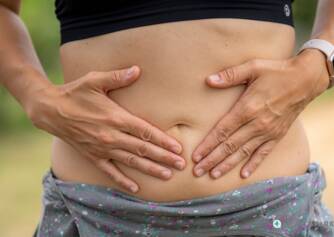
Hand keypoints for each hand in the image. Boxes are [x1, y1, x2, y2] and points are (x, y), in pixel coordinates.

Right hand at [27, 65, 184, 192]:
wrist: (50, 110)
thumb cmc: (74, 93)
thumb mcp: (95, 80)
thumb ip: (117, 77)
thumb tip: (137, 70)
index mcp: (115, 117)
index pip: (145, 132)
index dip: (163, 140)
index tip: (178, 148)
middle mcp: (111, 136)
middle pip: (143, 149)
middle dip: (164, 157)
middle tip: (181, 164)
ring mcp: (102, 148)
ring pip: (131, 162)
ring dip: (151, 169)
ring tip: (167, 175)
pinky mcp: (93, 156)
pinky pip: (110, 172)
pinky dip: (123, 181)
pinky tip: (136, 188)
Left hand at [192, 49, 329, 178]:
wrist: (306, 80)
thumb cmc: (277, 72)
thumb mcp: (253, 67)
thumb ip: (230, 75)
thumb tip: (208, 80)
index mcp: (247, 108)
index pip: (222, 131)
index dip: (208, 145)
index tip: (196, 156)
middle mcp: (256, 124)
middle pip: (229, 146)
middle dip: (212, 159)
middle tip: (198, 171)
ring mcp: (268, 132)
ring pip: (243, 153)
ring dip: (227, 165)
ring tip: (213, 175)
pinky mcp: (278, 135)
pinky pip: (263, 153)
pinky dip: (253, 164)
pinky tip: (243, 175)